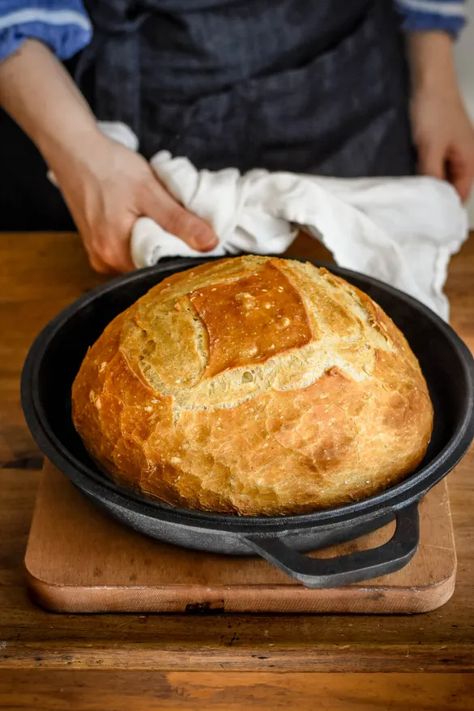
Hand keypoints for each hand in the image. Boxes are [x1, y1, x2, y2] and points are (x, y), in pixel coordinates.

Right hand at [50, 131, 217, 272]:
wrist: (74, 148)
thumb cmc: (109, 167)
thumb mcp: (150, 192)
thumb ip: (179, 221)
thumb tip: (210, 244)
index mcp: (115, 254)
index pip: (158, 271)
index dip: (180, 258)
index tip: (196, 243)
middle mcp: (104, 260)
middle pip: (147, 266)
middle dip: (167, 249)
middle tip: (182, 226)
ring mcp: (98, 253)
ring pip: (138, 257)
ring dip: (155, 242)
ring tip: (161, 218)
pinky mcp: (97, 243)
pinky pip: (127, 248)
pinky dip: (140, 237)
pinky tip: (145, 218)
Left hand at [411, 88, 473, 201]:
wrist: (429, 79)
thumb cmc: (434, 113)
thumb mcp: (431, 148)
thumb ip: (432, 175)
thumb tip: (431, 202)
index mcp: (470, 161)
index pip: (460, 194)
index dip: (445, 207)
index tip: (424, 220)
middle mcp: (465, 157)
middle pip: (452, 186)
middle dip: (435, 198)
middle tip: (414, 212)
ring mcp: (452, 149)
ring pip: (441, 176)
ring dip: (428, 185)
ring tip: (410, 199)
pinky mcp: (440, 142)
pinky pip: (434, 164)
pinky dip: (425, 172)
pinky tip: (410, 179)